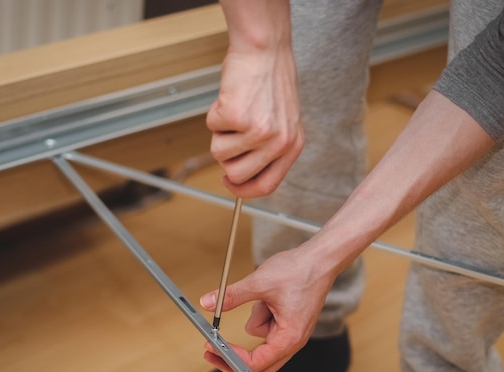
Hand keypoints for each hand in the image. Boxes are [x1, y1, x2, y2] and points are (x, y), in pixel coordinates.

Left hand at [199, 247, 334, 371]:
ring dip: (256, 316)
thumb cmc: (300, 271)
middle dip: (235, 355)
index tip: (212, 350)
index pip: (255, 363)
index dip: (230, 359)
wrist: (320, 259)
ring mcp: (292, 333)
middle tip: (211, 348)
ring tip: (267, 295)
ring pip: (259, 334)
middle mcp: (292, 341)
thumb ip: (232, 296)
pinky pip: (266, 324)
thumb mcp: (259, 282)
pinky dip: (262, 311)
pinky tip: (271, 296)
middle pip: (259, 364)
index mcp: (289, 338)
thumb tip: (208, 303)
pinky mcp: (289, 323)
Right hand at [207, 47, 304, 197]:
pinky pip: (211, 129)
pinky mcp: (237, 117)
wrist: (264, 49)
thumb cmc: (270, 80)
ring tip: (236, 109)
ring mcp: (259, 131)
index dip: (244, 190)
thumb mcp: (283, 121)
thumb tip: (241, 176)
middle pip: (238, 175)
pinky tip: (231, 98)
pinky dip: (214, 114)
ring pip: (219, 154)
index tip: (229, 182)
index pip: (267, 185)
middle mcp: (279, 142)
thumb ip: (269, 149)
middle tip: (231, 134)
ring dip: (220, 132)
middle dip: (227, 158)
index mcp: (292, 146)